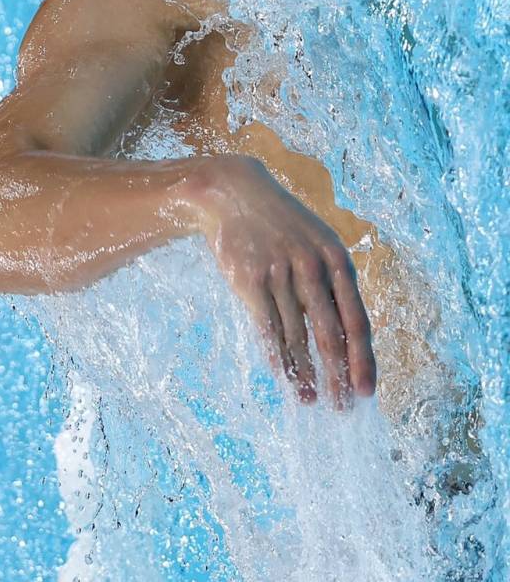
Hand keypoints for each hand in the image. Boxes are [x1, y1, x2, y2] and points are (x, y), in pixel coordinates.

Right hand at [189, 154, 376, 407]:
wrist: (234, 193)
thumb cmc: (283, 225)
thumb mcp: (317, 243)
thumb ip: (333, 284)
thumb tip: (350, 339)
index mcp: (336, 259)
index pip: (357, 320)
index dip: (363, 360)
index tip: (366, 392)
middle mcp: (312, 267)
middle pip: (330, 335)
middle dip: (338, 377)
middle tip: (343, 408)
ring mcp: (279, 273)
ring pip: (297, 338)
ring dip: (305, 374)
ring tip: (311, 400)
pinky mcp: (249, 280)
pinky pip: (267, 329)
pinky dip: (277, 357)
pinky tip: (284, 377)